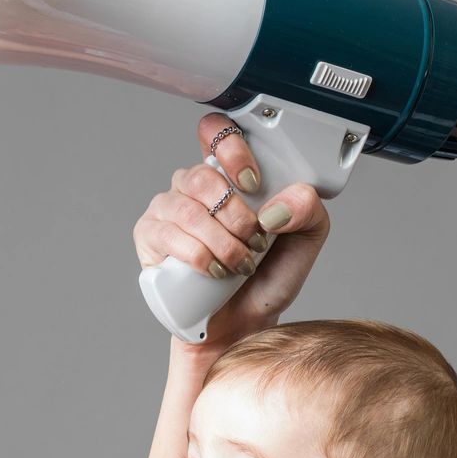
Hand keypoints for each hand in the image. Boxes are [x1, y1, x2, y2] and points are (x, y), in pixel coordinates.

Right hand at [134, 113, 331, 352]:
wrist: (243, 324)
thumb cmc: (268, 278)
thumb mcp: (304, 241)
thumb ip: (307, 210)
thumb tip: (276, 205)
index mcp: (229, 175)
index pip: (216, 133)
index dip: (231, 149)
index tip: (253, 182)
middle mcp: (194, 188)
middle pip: (202, 177)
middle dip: (236, 215)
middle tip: (254, 240)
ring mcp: (167, 210)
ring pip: (188, 210)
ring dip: (222, 242)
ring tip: (239, 264)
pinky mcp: (149, 238)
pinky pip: (168, 236)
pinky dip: (199, 256)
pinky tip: (215, 272)